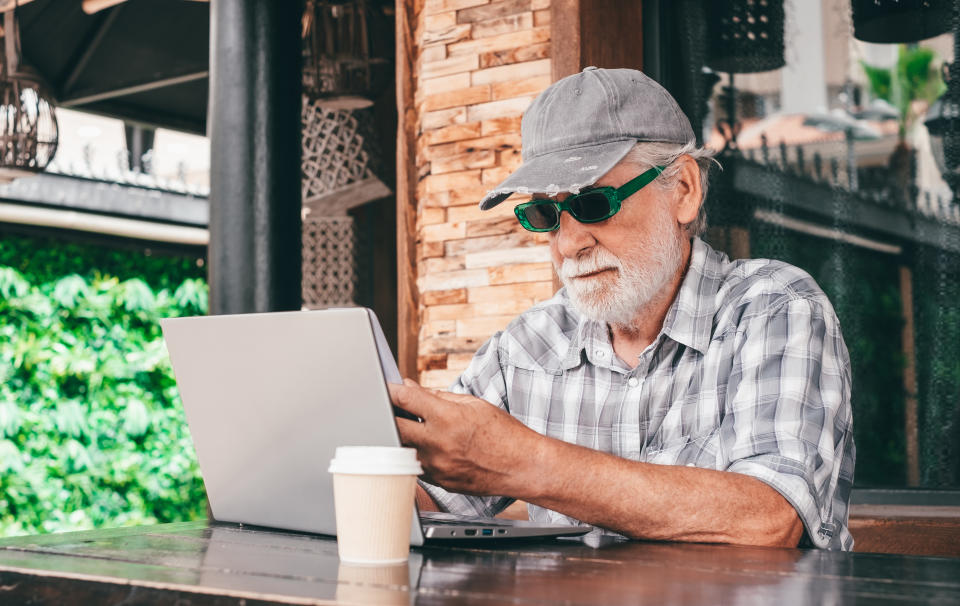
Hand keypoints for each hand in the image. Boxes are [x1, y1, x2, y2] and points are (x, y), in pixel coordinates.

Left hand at [389, 379, 542, 496]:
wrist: (523, 466)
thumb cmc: (504, 434)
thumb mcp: (473, 405)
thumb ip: (438, 396)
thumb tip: (411, 387)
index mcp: (447, 418)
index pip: (406, 399)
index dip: (390, 390)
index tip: (384, 387)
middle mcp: (438, 443)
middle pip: (394, 426)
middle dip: (387, 414)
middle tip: (385, 408)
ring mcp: (436, 466)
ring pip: (400, 449)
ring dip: (398, 437)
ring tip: (404, 427)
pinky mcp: (439, 482)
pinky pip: (415, 465)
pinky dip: (413, 453)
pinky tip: (421, 445)